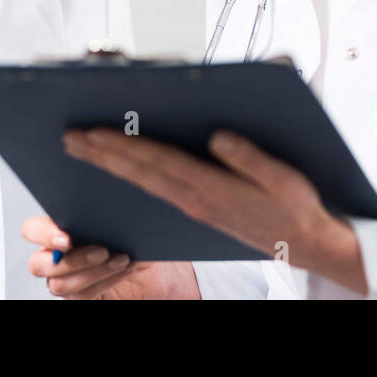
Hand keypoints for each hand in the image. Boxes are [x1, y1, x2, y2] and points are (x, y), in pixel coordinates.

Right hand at [21, 215, 200, 298]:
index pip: (33, 230)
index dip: (43, 233)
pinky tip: (123, 268)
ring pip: (59, 284)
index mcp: (60, 228)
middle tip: (102, 251)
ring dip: (93, 272)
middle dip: (71, 259)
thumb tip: (101, 205)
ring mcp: (67, 280)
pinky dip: (104, 282)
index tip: (67, 237)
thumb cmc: (140, 239)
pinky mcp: (81, 298)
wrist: (159, 270)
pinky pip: (80, 296)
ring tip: (120, 258)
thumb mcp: (128, 219)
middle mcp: (57, 257)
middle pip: (37, 264)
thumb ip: (106, 210)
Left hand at [62, 127, 367, 294]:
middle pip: (138, 173)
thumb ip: (248, 157)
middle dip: (100, 155)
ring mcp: (193, 209)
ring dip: (110, 165)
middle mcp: (195, 200)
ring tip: (83, 150)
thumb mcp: (281, 177)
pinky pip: (155, 190)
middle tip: (69, 139)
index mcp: (210, 189)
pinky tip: (122, 170)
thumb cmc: (296, 207)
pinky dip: (132, 176)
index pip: (154, 162)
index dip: (120, 146)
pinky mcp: (198, 212)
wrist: (308, 244)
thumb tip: (218, 136)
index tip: (91, 133)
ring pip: (142, 183)